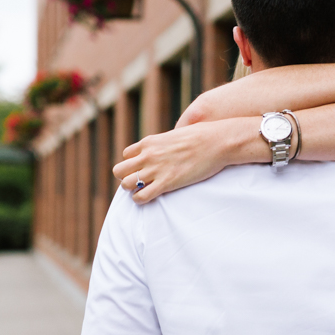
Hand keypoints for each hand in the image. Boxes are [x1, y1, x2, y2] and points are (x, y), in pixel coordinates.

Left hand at [113, 120, 249, 202]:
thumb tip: (168, 147)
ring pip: (125, 185)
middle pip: (119, 170)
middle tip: (140, 182)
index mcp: (149, 142)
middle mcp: (147, 155)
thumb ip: (165, 143)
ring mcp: (155, 169)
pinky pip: (140, 196)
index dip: (133, 163)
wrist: (216, 142)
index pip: (126, 154)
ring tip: (145, 190)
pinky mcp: (166, 183)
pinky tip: (149, 197)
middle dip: (127, 177)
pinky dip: (140, 199)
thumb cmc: (201, 137)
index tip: (144, 169)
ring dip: (132, 190)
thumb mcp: (176, 135)